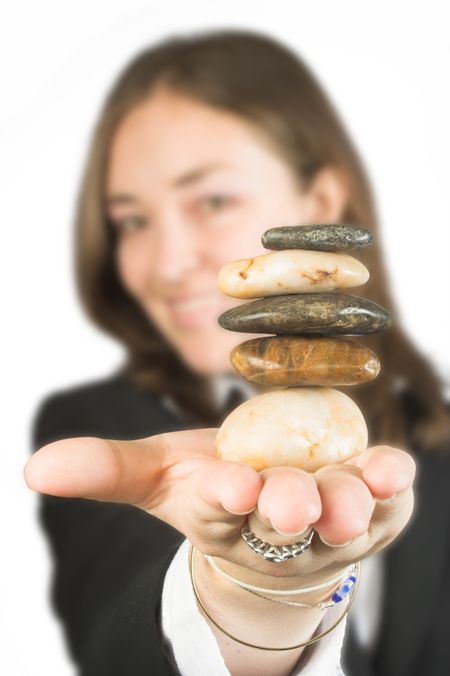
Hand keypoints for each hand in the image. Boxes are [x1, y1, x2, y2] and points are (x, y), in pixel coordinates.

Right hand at [24, 429, 414, 584]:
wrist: (276, 522)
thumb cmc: (214, 489)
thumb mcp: (159, 474)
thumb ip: (104, 469)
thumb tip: (33, 469)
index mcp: (224, 515)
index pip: (221, 511)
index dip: (224, 498)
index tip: (226, 486)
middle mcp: (281, 527)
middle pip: (285, 520)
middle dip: (287, 508)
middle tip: (290, 503)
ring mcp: (332, 522)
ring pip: (343, 518)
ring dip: (349, 505)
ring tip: (351, 495)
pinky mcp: (374, 509)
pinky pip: (389, 501)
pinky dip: (393, 486)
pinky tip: (393, 467)